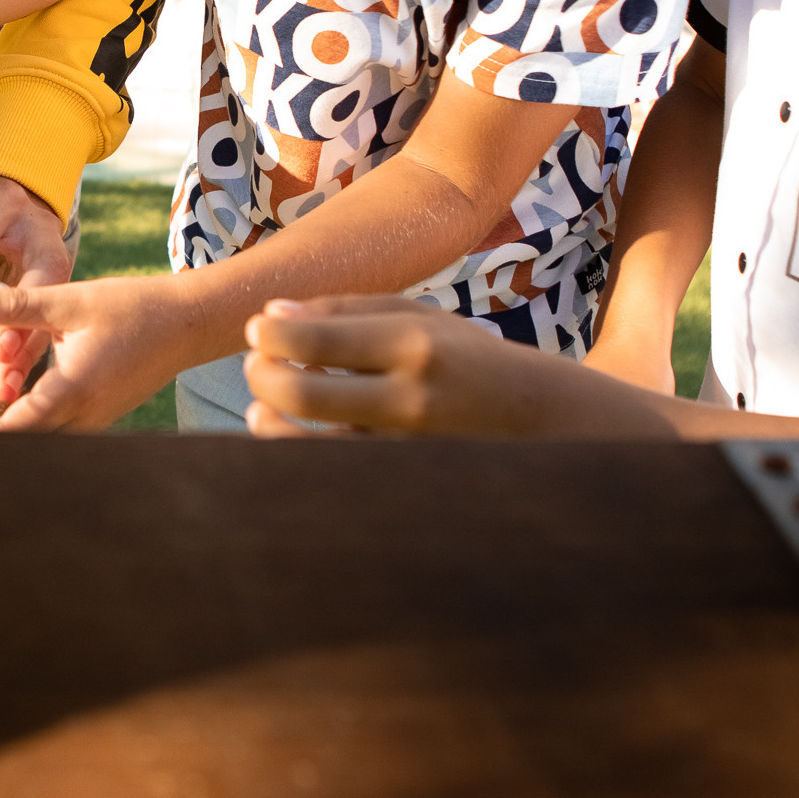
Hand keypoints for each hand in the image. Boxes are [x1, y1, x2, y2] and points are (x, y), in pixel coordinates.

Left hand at [0, 174, 73, 404]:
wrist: (8, 199)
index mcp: (49, 253)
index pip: (42, 289)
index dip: (21, 320)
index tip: (0, 349)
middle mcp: (58, 284)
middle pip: (48, 327)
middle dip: (24, 357)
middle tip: (1, 386)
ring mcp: (52, 304)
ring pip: (41, 342)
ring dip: (20, 369)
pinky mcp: (41, 319)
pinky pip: (30, 345)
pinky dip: (14, 367)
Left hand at [0, 276, 203, 430]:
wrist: (188, 323)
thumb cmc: (133, 308)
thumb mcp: (70, 301)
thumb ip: (16, 305)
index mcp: (73, 389)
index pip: (15, 428)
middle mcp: (85, 415)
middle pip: (27, 440)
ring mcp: (97, 420)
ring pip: (45, 437)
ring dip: (15, 425)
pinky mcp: (103, 416)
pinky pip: (62, 428)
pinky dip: (38, 419)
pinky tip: (19, 396)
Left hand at [241, 295, 679, 438]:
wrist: (544, 426)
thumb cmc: (466, 359)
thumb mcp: (420, 317)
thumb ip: (344, 310)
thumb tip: (269, 316)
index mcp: (415, 346)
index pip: (313, 340)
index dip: (269, 335)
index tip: (257, 330)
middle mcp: (410, 400)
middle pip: (301, 392)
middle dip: (260, 375)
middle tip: (253, 364)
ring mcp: (405, 452)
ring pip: (306, 448)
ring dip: (267, 421)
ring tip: (259, 405)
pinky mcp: (401, 487)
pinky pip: (328, 476)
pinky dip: (293, 455)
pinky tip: (284, 434)